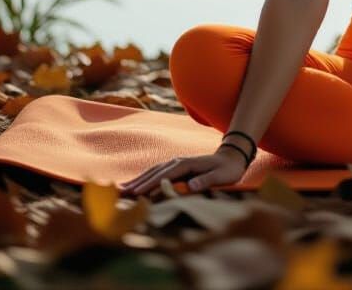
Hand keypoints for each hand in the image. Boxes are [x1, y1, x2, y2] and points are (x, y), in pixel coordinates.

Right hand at [121, 146, 249, 196]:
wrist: (232, 157)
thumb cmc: (227, 169)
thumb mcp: (221, 176)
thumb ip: (206, 180)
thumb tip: (191, 185)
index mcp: (186, 164)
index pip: (164, 176)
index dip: (149, 185)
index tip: (135, 194)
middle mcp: (178, 161)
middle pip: (154, 173)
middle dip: (137, 183)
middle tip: (120, 194)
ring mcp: (176, 163)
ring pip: (153, 171)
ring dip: (138, 180)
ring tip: (122, 190)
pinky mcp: (177, 166)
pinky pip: (157, 172)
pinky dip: (145, 177)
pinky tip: (137, 184)